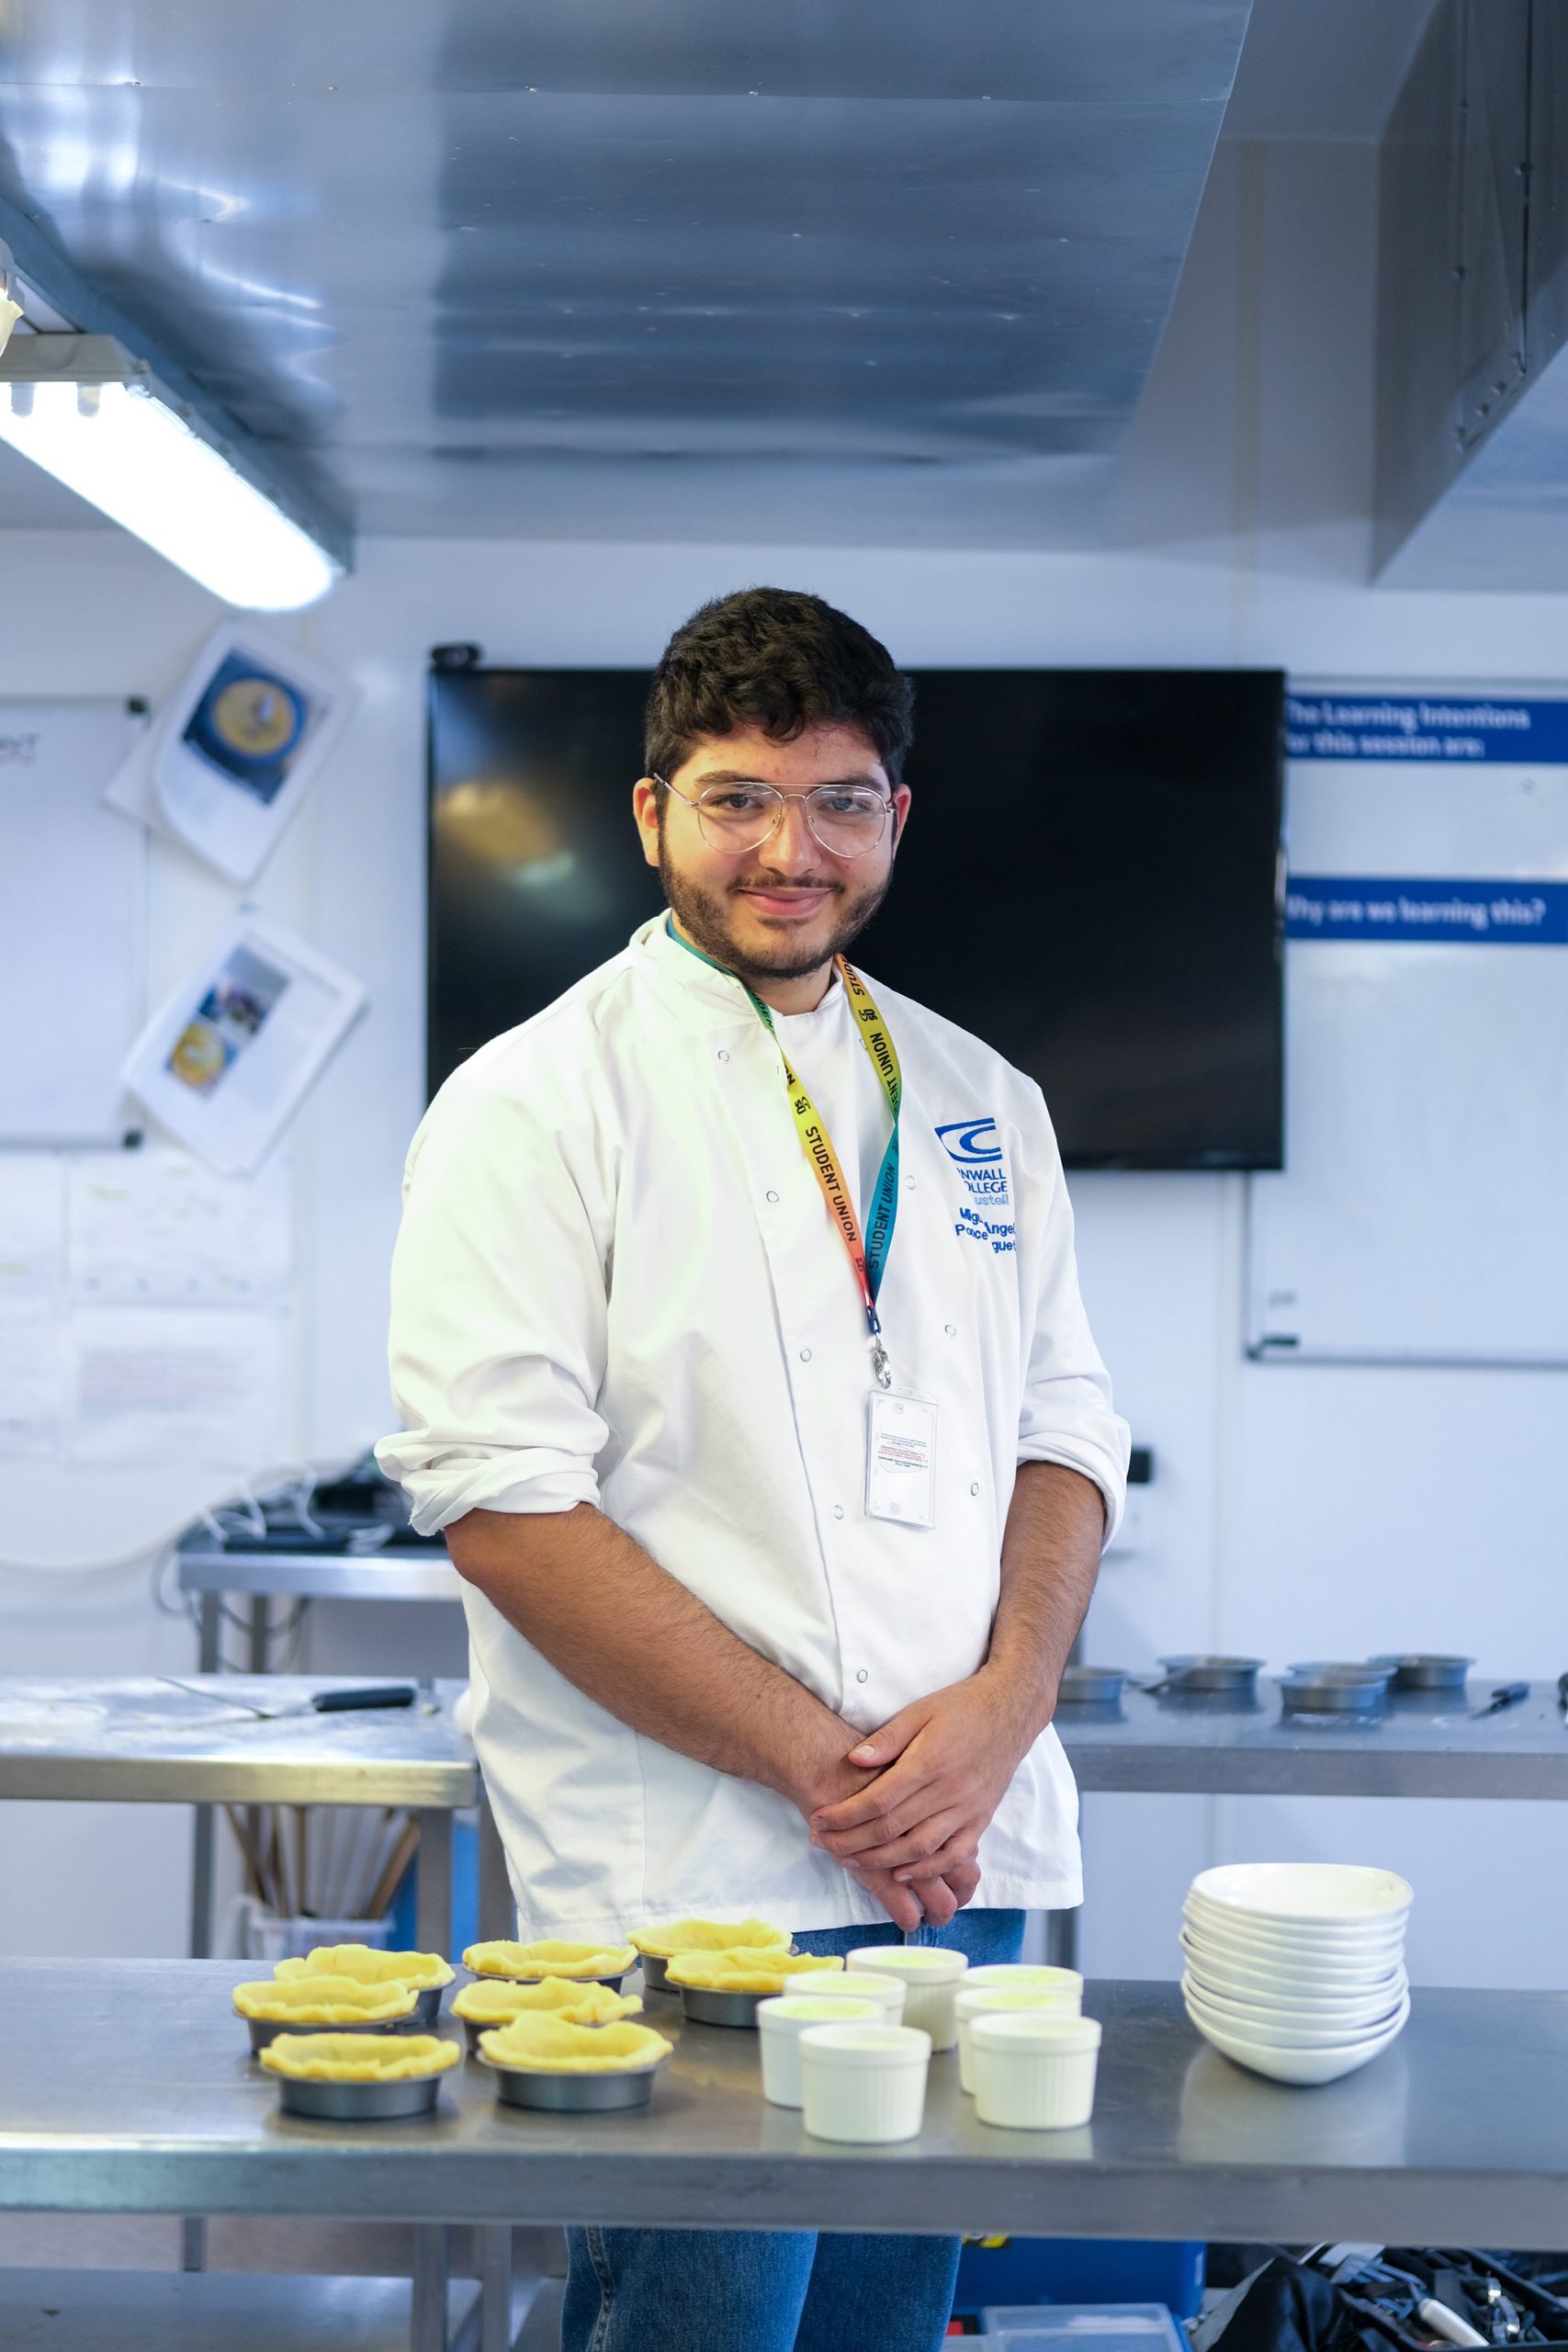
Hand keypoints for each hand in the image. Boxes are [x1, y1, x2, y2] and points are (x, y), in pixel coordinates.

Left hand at [785, 1721, 978, 1929]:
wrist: (1011, 1711)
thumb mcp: (920, 1711)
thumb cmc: (961, 1707)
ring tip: (849, 1860)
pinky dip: (927, 1869)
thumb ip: (887, 1738)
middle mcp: (949, 1791)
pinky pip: (954, 1855)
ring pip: (919, 1848)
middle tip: (822, 1844)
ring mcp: (968, 1809)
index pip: (878, 1800)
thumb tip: (853, 1759)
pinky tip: (900, 1873)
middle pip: (892, 1829)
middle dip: (851, 1841)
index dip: (845, 1815)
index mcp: (929, 1762)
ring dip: (880, 1861)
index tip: (819, 1819)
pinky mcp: (981, 1819)